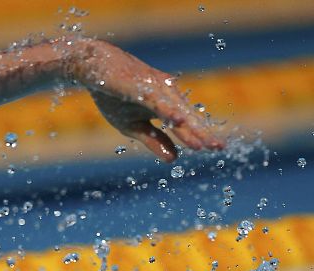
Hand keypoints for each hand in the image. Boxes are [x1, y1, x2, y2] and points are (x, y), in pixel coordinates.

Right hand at [73, 39, 224, 161]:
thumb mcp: (133, 126)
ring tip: (201, 143)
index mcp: (165, 105)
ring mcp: (155, 88)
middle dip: (202, 133)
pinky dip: (167, 110)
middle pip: (186, 117)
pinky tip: (178, 119)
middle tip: (218, 148)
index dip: (200, 135)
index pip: (187, 123)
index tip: (218, 149)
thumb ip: (154, 140)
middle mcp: (166, 95)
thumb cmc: (114, 95)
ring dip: (189, 127)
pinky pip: (156, 100)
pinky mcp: (140, 85)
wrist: (94, 69)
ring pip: (176, 110)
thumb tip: (174, 159)